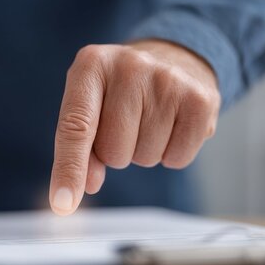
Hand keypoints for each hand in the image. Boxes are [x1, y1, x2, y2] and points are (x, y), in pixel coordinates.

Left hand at [49, 40, 220, 214]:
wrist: (173, 59)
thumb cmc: (120, 91)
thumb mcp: (91, 105)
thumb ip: (80, 147)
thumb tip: (87, 186)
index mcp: (91, 65)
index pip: (76, 127)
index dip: (69, 169)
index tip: (62, 205)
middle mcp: (129, 66)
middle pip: (113, 151)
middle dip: (116, 152)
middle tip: (126, 124)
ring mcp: (168, 79)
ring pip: (145, 157)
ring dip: (144, 151)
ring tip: (149, 120)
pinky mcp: (201, 99)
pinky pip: (177, 159)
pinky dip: (172, 154)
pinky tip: (172, 125)